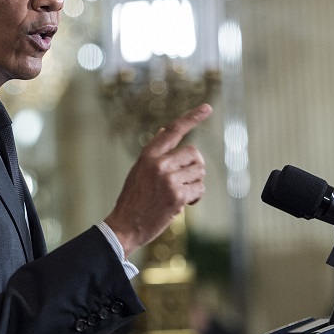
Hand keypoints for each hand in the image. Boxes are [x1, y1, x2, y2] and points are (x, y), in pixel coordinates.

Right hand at [104, 104, 211, 256]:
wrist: (125, 226)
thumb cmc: (133, 198)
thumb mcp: (138, 169)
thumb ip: (154, 152)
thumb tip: (165, 130)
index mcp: (148, 155)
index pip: (173, 130)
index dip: (192, 117)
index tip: (208, 108)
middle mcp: (158, 164)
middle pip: (194, 153)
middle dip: (196, 166)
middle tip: (188, 178)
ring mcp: (168, 180)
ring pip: (199, 172)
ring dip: (195, 183)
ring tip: (181, 193)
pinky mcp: (177, 196)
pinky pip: (199, 189)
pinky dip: (195, 197)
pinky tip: (183, 204)